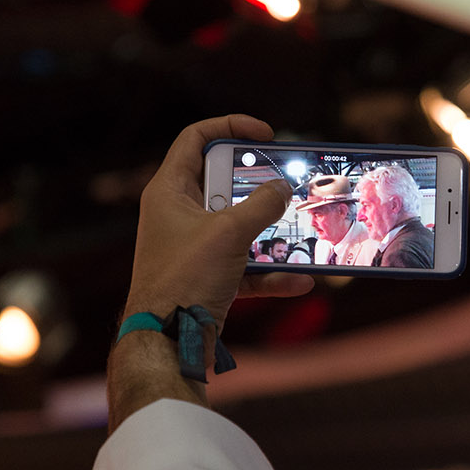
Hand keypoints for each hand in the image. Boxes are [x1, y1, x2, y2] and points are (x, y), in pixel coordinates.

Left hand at [125, 115, 313, 332]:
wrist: (169, 343)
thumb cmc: (185, 279)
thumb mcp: (229, 233)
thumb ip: (262, 205)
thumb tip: (282, 188)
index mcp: (169, 191)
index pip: (196, 138)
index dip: (231, 127)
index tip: (266, 135)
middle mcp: (177, 214)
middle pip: (222, 182)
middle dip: (258, 183)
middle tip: (288, 181)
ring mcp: (193, 246)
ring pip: (238, 226)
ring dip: (269, 230)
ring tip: (300, 228)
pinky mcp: (206, 276)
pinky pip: (243, 265)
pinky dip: (269, 272)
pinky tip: (299, 280)